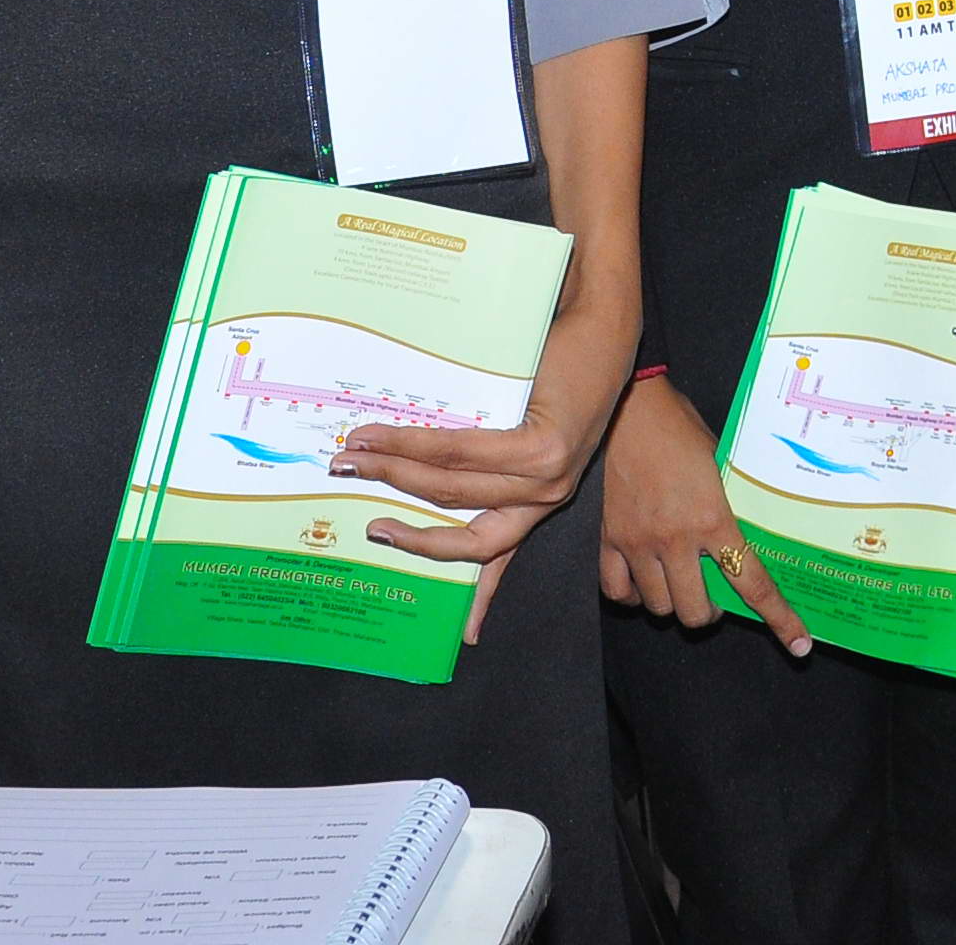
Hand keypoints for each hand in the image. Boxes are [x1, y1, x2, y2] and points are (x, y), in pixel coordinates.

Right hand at [327, 281, 629, 642]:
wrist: (604, 320)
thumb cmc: (561, 364)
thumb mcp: (526, 419)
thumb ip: (487, 450)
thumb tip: (418, 459)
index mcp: (541, 497)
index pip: (503, 556)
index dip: (480, 597)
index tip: (465, 637)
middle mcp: (547, 498)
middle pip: (461, 531)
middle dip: (401, 525)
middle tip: (353, 502)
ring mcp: (547, 476)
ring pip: (452, 490)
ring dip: (392, 474)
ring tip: (351, 456)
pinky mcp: (542, 447)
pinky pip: (462, 454)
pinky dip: (414, 447)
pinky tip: (382, 437)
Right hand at [595, 374, 808, 653]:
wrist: (633, 408)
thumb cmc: (683, 430)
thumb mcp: (723, 466)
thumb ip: (731, 507)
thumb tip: (747, 539)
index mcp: (714, 521)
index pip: (753, 584)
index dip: (779, 620)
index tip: (798, 645)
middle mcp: (676, 540)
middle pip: (696, 612)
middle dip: (710, 612)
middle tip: (716, 597)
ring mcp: (639, 543)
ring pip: (659, 607)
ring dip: (675, 603)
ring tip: (681, 585)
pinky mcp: (609, 539)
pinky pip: (618, 591)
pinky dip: (634, 596)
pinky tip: (644, 583)